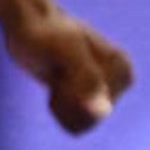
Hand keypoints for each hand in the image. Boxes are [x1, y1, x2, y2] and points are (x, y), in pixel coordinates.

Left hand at [4, 4, 132, 134]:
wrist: (27, 26)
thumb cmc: (45, 34)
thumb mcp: (64, 52)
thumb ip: (86, 78)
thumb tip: (103, 112)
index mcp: (122, 71)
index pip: (95, 110)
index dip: (70, 95)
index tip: (63, 69)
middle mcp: (118, 83)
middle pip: (88, 119)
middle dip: (64, 100)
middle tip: (57, 72)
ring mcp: (103, 91)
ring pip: (81, 123)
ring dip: (61, 106)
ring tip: (56, 78)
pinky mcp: (87, 97)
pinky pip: (74, 124)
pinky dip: (58, 109)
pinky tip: (55, 86)